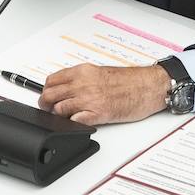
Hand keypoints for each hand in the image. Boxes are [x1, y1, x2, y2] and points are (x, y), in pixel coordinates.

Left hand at [38, 63, 170, 125]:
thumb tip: (67, 88)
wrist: (148, 86)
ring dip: (59, 115)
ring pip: (59, 109)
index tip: (48, 96)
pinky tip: (77, 121)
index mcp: (83, 71)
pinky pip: (74, 121)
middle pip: (50, 95)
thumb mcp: (100, 72)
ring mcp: (89, 99)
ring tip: (66, 116)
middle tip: (50, 109)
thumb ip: (82, 79)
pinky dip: (72, 123)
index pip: (52, 80)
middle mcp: (83, 84)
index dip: (46, 90)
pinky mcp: (98, 114)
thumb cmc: (130, 80)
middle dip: (46, 105)